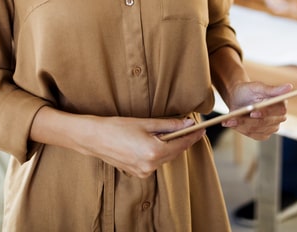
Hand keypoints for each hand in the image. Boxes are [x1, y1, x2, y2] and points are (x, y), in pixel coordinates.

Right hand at [81, 115, 205, 177]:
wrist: (95, 138)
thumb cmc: (117, 127)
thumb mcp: (145, 123)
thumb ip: (169, 125)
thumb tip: (187, 122)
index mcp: (154, 151)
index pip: (181, 144)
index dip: (193, 135)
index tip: (201, 128)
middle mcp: (151, 165)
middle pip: (175, 152)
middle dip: (182, 139)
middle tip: (189, 126)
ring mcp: (144, 172)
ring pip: (165, 157)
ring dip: (170, 146)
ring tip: (172, 132)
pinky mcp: (138, 173)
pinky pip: (155, 162)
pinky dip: (158, 152)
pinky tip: (155, 141)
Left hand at [220, 81, 291, 139]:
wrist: (237, 98)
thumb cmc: (248, 90)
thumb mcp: (257, 87)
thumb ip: (272, 89)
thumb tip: (289, 87)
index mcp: (280, 104)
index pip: (278, 111)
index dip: (266, 113)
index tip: (253, 112)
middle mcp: (279, 118)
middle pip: (265, 122)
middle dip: (248, 120)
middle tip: (233, 118)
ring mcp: (271, 127)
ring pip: (257, 129)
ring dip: (241, 125)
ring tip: (228, 120)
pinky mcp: (263, 134)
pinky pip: (252, 135)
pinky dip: (240, 129)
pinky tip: (231, 124)